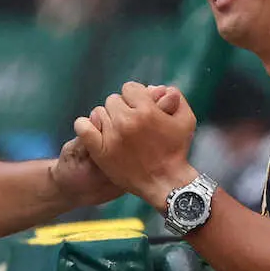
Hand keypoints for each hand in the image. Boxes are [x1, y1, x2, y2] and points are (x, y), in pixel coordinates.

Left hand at [73, 82, 197, 207]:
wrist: (165, 183)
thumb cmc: (177, 151)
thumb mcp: (186, 121)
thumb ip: (178, 99)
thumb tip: (164, 87)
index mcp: (146, 110)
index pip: (129, 88)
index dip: (135, 97)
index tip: (139, 108)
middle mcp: (127, 121)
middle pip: (113, 100)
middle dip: (122, 108)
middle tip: (129, 123)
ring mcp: (112, 136)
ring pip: (99, 113)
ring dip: (107, 118)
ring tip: (116, 131)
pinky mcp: (101, 151)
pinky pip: (83, 128)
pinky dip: (84, 125)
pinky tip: (93, 129)